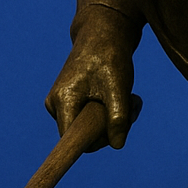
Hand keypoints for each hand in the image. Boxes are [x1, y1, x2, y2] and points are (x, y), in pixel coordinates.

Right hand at [45, 5, 142, 151]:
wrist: (103, 32)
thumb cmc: (110, 57)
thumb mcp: (118, 88)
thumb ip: (118, 118)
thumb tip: (117, 145)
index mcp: (62, 101)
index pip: (71, 141)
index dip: (89, 145)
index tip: (89, 155)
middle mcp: (55, 104)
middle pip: (84, 136)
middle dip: (111, 127)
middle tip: (132, 106)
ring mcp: (61, 103)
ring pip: (90, 129)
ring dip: (114, 119)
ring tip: (130, 97)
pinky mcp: (70, 101)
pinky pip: (90, 120)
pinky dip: (109, 112)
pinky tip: (122, 96)